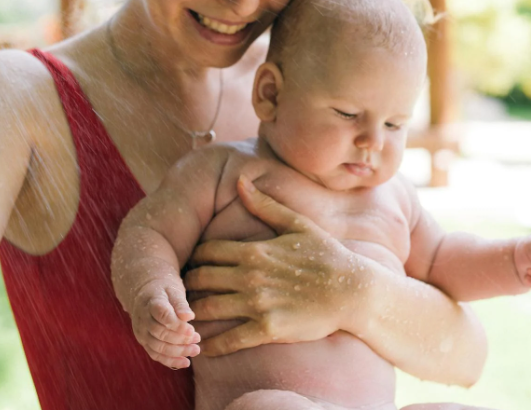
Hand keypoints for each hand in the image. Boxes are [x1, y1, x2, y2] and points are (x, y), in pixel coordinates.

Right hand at [129, 280, 199, 368]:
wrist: (145, 294)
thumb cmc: (163, 291)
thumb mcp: (173, 290)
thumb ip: (181, 304)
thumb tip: (189, 317)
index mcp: (150, 303)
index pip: (161, 315)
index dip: (177, 325)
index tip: (192, 330)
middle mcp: (142, 319)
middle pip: (160, 333)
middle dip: (181, 339)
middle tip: (197, 338)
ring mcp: (141, 332)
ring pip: (158, 347)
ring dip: (178, 351)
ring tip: (195, 350)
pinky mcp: (143, 341)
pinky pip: (155, 355)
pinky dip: (170, 361)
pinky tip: (185, 362)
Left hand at [185, 176, 370, 356]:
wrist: (353, 292)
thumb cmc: (327, 256)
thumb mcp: (297, 224)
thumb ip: (265, 204)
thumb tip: (241, 180)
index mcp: (253, 250)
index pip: (207, 252)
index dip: (192, 259)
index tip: (186, 265)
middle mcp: (250, 276)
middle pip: (200, 279)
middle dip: (185, 286)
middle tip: (176, 293)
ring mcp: (258, 303)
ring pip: (209, 308)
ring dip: (191, 314)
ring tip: (180, 319)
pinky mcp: (268, 329)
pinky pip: (230, 339)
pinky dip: (211, 346)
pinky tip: (200, 350)